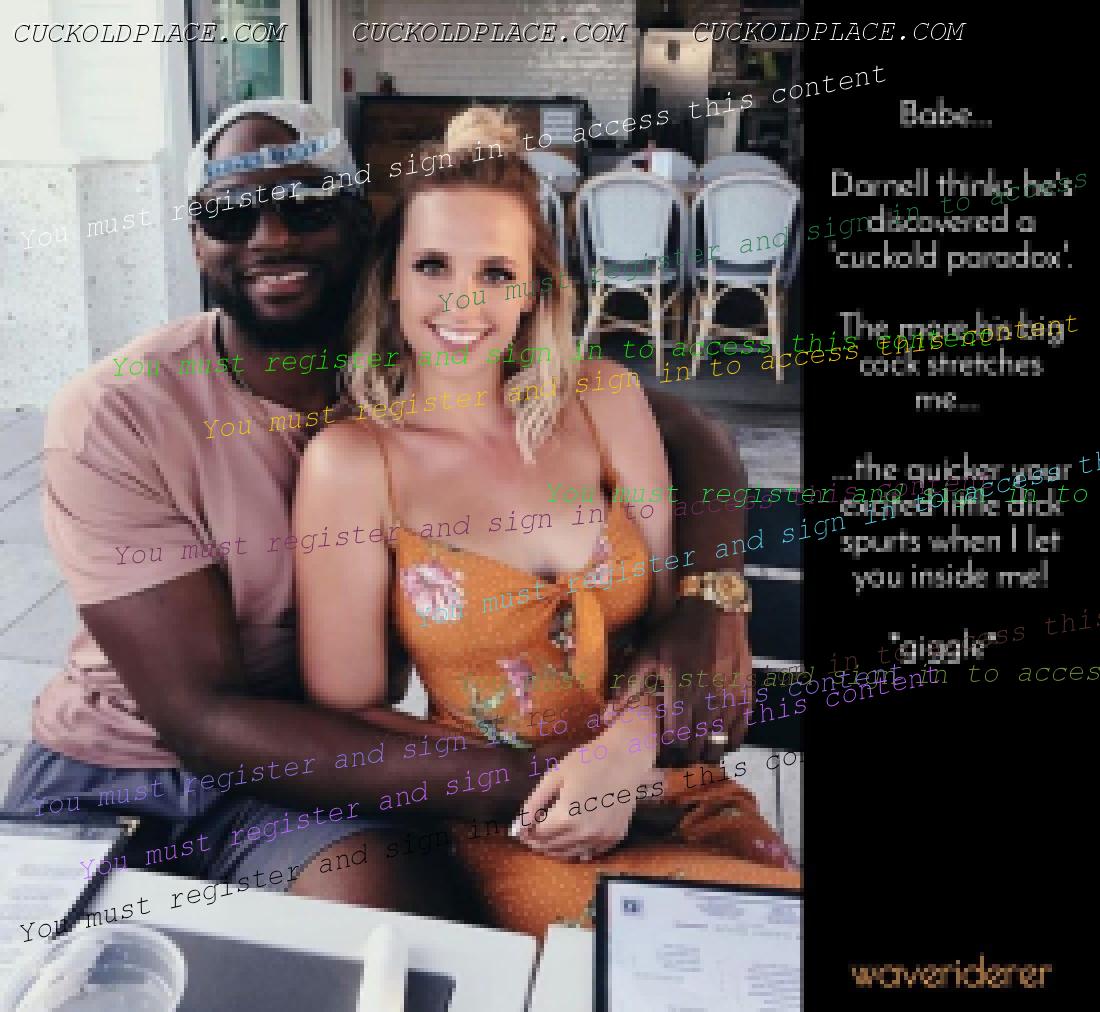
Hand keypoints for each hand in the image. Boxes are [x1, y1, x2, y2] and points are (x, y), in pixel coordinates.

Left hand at [513, 718, 657, 860]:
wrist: (626, 759)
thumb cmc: (587, 761)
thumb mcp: (554, 777)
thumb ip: (534, 804)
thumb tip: (518, 827)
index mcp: (567, 817)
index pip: (537, 836)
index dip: (526, 833)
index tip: (521, 828)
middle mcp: (584, 833)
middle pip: (552, 847)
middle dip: (538, 841)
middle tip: (533, 831)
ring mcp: (601, 838)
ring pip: (570, 854)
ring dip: (555, 848)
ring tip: (550, 834)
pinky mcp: (614, 838)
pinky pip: (590, 852)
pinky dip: (578, 848)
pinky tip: (573, 835)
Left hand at [631, 597, 752, 764]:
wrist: (715, 610)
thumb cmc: (676, 633)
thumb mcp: (646, 654)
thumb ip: (627, 686)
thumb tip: (606, 716)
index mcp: (680, 692)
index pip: (675, 739)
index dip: (667, 750)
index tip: (660, 750)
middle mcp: (707, 700)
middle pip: (696, 745)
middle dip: (684, 755)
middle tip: (675, 757)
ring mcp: (729, 699)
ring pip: (718, 742)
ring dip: (705, 751)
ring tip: (695, 752)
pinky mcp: (745, 695)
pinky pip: (740, 730)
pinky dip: (729, 742)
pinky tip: (720, 742)